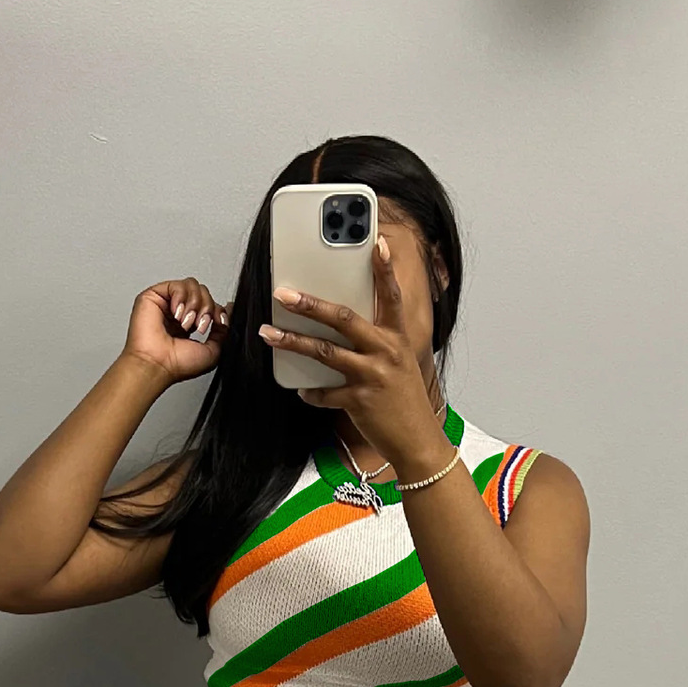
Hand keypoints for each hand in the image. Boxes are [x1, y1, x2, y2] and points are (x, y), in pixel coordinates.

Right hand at [122, 277, 229, 385]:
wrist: (159, 365)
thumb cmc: (178, 364)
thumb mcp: (213, 351)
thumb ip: (222, 331)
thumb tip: (228, 311)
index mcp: (190, 324)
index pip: (209, 303)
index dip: (217, 310)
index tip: (219, 321)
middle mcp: (178, 312)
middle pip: (203, 292)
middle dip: (207, 308)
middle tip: (199, 326)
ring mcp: (166, 303)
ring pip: (192, 285)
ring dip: (194, 304)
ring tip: (185, 323)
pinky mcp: (154, 296)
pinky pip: (177, 285)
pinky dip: (181, 298)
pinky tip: (176, 314)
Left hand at [258, 238, 448, 474]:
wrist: (418, 442)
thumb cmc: (405, 403)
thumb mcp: (399, 365)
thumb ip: (378, 343)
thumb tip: (345, 327)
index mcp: (397, 339)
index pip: (391, 296)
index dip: (384, 270)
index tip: (376, 244)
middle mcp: (385, 352)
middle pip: (343, 319)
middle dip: (310, 304)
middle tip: (284, 293)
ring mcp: (372, 376)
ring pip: (324, 352)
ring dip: (292, 341)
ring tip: (268, 332)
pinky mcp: (359, 401)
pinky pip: (324, 392)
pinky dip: (310, 391)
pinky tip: (301, 389)